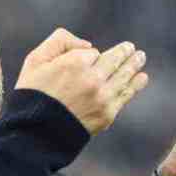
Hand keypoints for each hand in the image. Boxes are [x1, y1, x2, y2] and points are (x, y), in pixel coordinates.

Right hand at [16, 29, 148, 135]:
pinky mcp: (107, 114)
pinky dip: (136, 84)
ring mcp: (102, 97)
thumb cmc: (33, 95)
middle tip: (132, 49)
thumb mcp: (35, 59)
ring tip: (140, 58)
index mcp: (75, 62)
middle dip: (125, 53)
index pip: (93, 52)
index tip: (89, 58)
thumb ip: (59, 41)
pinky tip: (142, 78)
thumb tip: (89, 45)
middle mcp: (92, 78)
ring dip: (134, 65)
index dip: (89, 56)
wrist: (35, 134)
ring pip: (124, 76)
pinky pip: (125, 95)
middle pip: (114, 61)